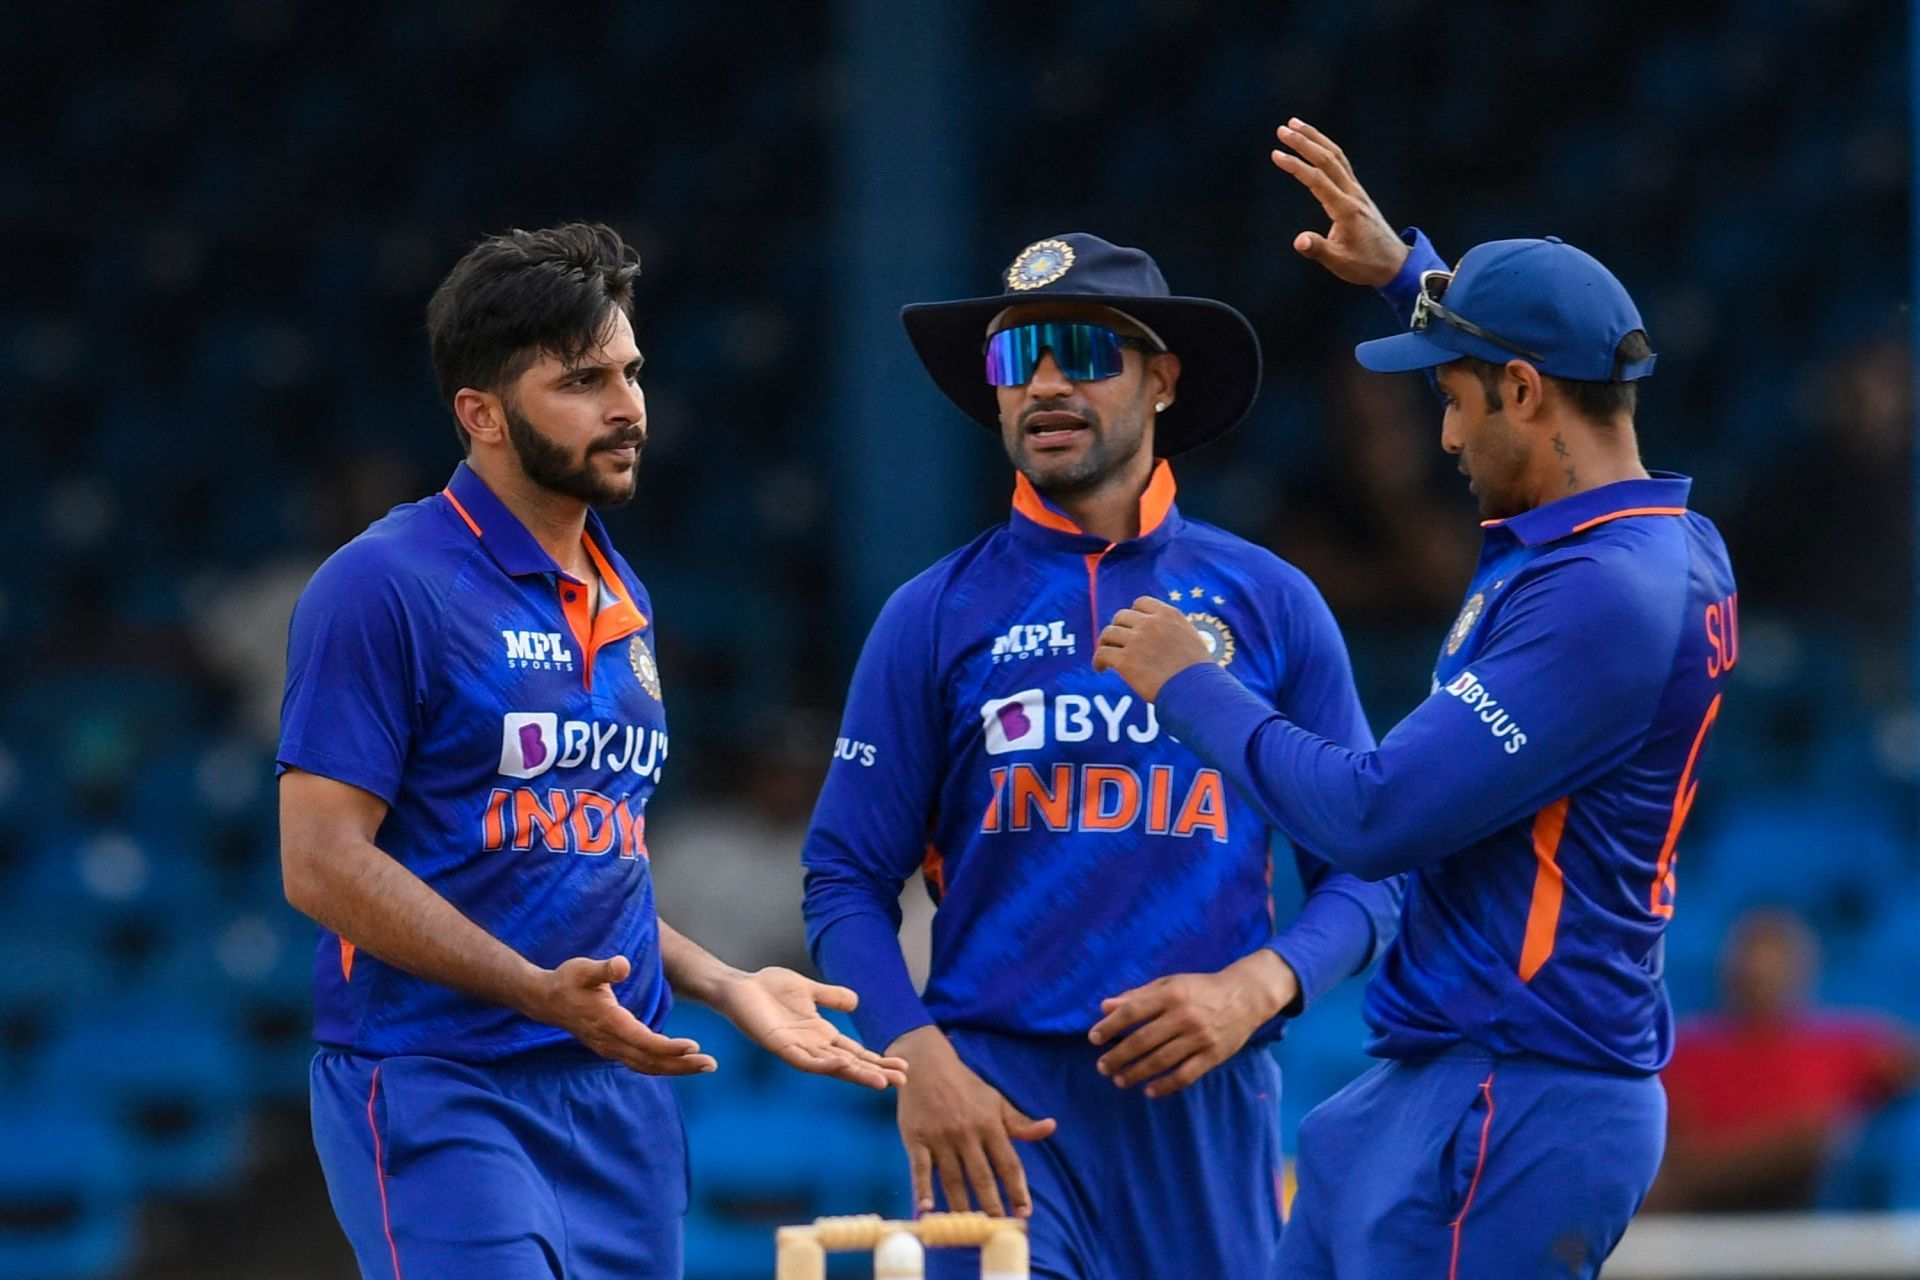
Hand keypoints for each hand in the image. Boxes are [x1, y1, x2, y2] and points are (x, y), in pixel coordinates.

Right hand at [522, 955, 718, 1074]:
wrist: (545, 1000)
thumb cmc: (567, 981)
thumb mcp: (584, 969)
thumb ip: (605, 969)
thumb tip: (623, 964)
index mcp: (609, 1023)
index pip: (644, 1041)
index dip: (669, 1047)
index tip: (694, 1046)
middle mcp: (611, 1042)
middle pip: (650, 1061)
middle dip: (682, 1064)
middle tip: (711, 1064)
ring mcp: (610, 1049)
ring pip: (646, 1066)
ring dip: (676, 1068)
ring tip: (703, 1066)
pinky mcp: (611, 1049)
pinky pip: (640, 1063)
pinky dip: (661, 1066)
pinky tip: (679, 1063)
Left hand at [709, 967, 907, 1090]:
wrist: (739, 987)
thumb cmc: (769, 988)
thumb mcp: (809, 990)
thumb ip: (832, 997)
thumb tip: (857, 1002)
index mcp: (821, 1034)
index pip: (855, 1052)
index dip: (877, 1061)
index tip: (903, 1067)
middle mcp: (812, 1046)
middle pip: (849, 1064)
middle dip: (874, 1073)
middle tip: (901, 1082)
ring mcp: (797, 1048)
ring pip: (831, 1067)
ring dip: (855, 1074)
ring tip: (880, 1081)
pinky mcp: (780, 1046)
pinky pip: (805, 1060)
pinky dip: (825, 1063)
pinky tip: (843, 1062)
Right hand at [891, 1025, 1056, 1217]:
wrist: (925, 1064)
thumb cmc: (965, 1086)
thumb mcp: (996, 1101)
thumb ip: (1021, 1123)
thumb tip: (1051, 1127)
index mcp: (990, 1124)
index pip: (1009, 1164)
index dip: (1018, 1190)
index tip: (1024, 1213)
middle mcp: (967, 1133)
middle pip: (982, 1176)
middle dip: (992, 1204)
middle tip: (998, 1228)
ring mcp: (940, 1137)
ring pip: (953, 1178)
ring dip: (961, 1205)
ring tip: (969, 1229)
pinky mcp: (916, 1139)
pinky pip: (920, 1169)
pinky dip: (922, 1190)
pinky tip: (927, 1210)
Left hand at [1088, 951, 1298, 1098]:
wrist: (1245, 996)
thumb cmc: (1201, 988)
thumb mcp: (1169, 984)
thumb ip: (1138, 995)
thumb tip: (1105, 1007)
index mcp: (1171, 995)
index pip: (1132, 1012)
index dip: (1110, 1027)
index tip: (1093, 1039)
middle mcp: (1184, 1016)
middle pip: (1143, 1040)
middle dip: (1118, 1056)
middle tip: (1102, 1066)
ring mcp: (1199, 1038)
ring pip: (1161, 1061)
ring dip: (1136, 1073)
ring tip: (1118, 1080)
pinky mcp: (1213, 1056)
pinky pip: (1185, 1075)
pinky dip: (1165, 1085)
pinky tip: (1149, 1091)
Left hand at [1092, 596, 1215, 700]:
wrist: (1196, 691)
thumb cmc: (1198, 673)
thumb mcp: (1191, 639)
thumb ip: (1173, 631)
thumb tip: (1160, 636)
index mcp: (1168, 615)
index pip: (1141, 603)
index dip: (1133, 614)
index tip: (1131, 626)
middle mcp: (1150, 623)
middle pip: (1120, 617)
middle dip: (1118, 629)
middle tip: (1117, 643)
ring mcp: (1136, 640)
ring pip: (1108, 634)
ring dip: (1105, 644)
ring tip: (1107, 657)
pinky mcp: (1125, 660)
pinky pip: (1102, 654)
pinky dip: (1099, 661)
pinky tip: (1101, 669)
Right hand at [1270, 117, 1408, 286]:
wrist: (1394, 263)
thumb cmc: (1365, 264)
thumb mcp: (1339, 262)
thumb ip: (1318, 249)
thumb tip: (1299, 241)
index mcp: (1345, 209)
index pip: (1317, 180)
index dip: (1295, 165)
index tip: (1276, 154)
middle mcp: (1352, 194)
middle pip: (1328, 159)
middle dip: (1304, 142)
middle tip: (1281, 129)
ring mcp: (1356, 191)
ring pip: (1336, 157)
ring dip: (1316, 138)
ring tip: (1295, 125)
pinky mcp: (1357, 193)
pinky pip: (1341, 164)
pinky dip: (1326, 149)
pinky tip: (1315, 144)